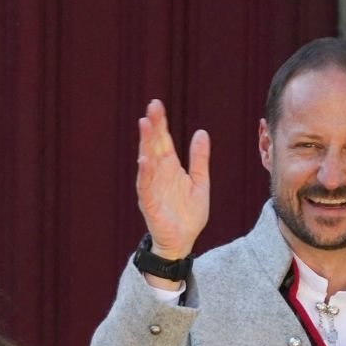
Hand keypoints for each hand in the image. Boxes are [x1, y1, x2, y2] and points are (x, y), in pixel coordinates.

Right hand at [136, 100, 209, 263]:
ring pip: (147, 161)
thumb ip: (199, 158)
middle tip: (151, 106)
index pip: (163, 140)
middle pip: (154, 145)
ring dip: (145, 143)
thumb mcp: (200, 182)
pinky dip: (145, 172)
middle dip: (152, 126)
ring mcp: (153, 187)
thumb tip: (201, 132)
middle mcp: (159, 174)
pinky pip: (146, 186)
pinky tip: (145, 159)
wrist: (183, 240)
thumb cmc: (189, 214)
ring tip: (144, 125)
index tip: (157, 104)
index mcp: (170, 168)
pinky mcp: (150, 203)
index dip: (160, 123)